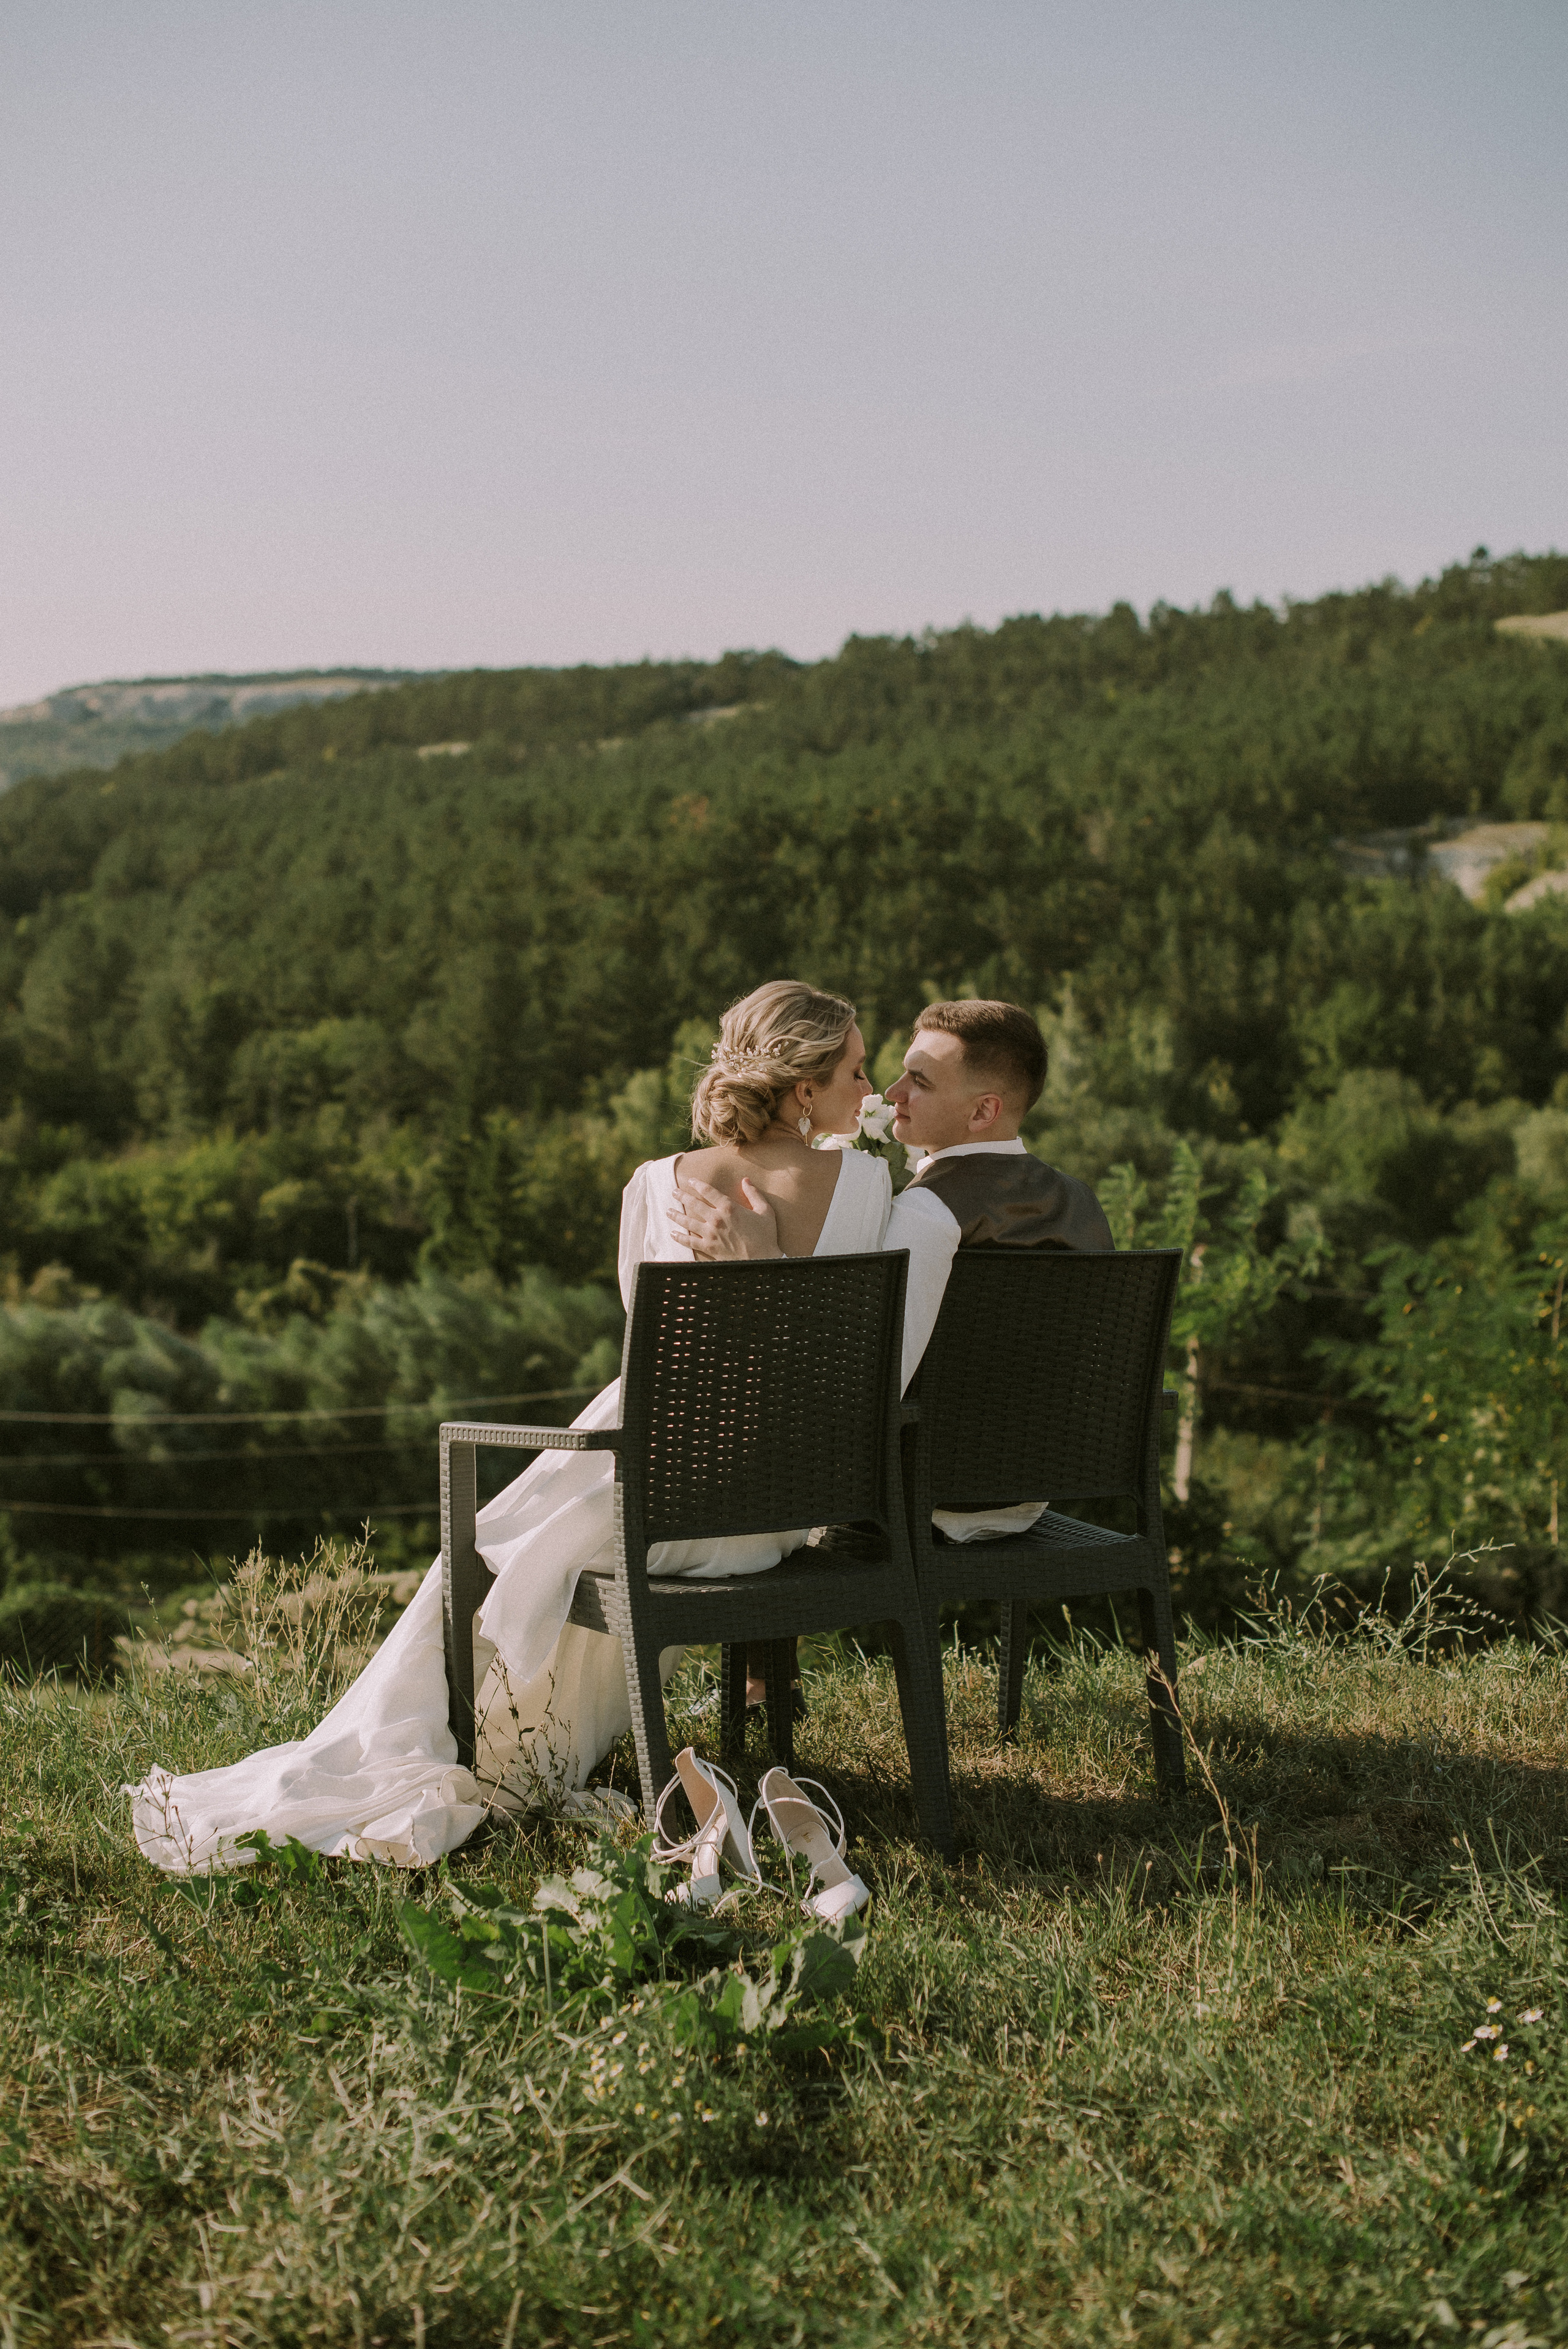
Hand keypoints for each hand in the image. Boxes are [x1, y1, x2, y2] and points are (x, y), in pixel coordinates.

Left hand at [666, 1175, 782, 1259]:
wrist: (763, 1260)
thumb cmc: (766, 1236)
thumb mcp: (765, 1211)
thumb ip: (754, 1194)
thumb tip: (746, 1180)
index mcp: (729, 1207)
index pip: (708, 1191)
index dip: (697, 1184)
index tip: (691, 1181)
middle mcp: (716, 1218)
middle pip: (694, 1204)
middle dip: (682, 1196)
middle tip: (674, 1192)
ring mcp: (711, 1234)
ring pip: (688, 1222)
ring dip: (676, 1215)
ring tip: (668, 1211)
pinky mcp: (709, 1247)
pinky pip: (690, 1241)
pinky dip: (680, 1237)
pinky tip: (673, 1234)